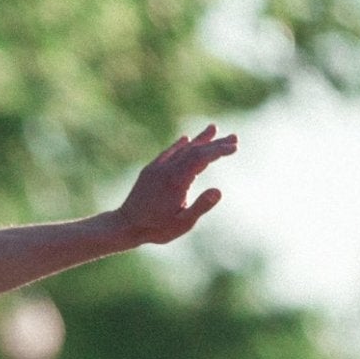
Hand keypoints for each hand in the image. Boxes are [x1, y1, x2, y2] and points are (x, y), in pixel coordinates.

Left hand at [113, 124, 238, 246]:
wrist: (125, 226)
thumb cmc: (155, 228)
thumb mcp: (182, 224)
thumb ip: (200, 206)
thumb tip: (219, 191)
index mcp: (176, 180)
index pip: (201, 157)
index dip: (219, 151)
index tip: (235, 147)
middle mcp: (166, 169)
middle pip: (194, 150)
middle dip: (215, 144)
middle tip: (235, 138)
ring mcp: (157, 168)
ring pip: (181, 149)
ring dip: (199, 140)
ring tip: (214, 129)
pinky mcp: (150, 171)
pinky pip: (167, 153)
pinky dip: (179, 145)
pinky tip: (187, 140)